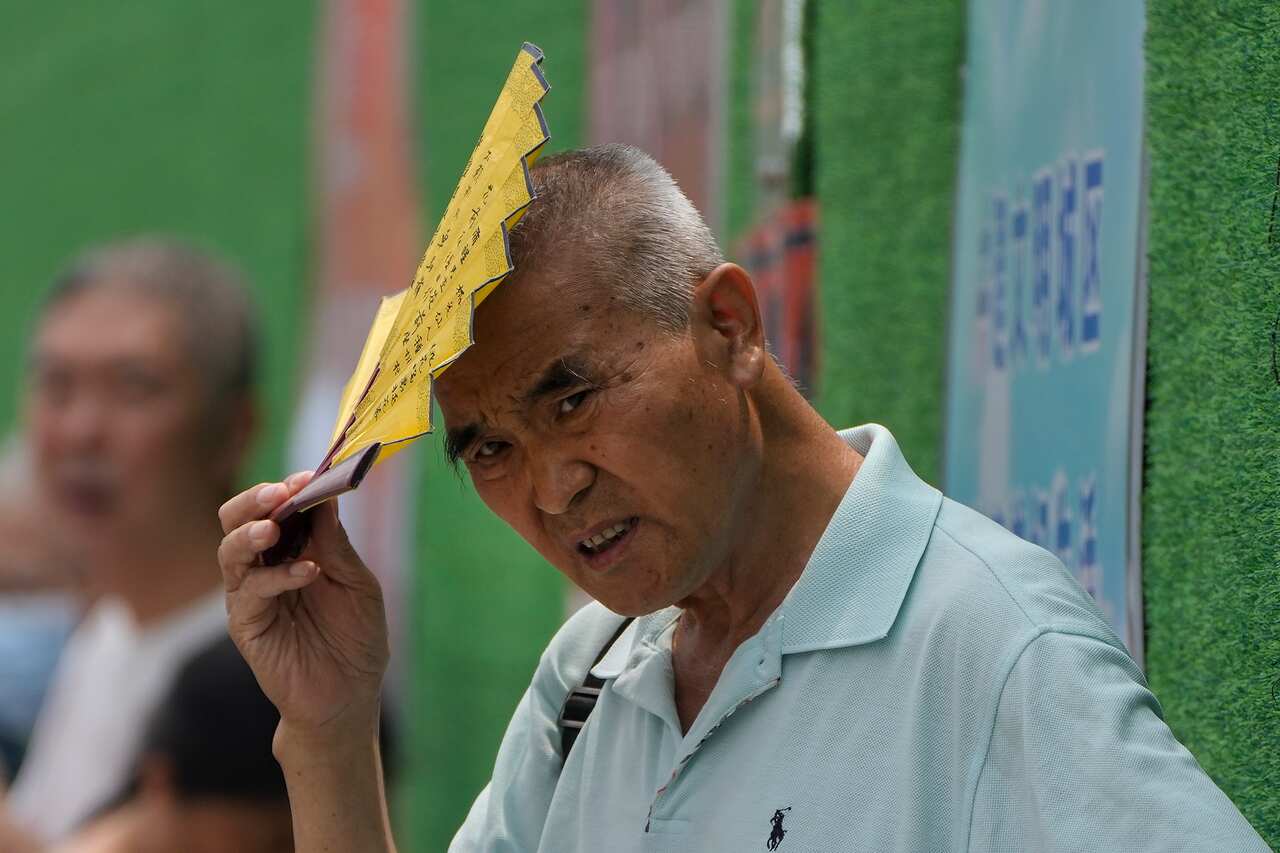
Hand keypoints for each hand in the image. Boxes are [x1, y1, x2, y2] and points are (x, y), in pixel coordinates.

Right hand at [217, 474, 389, 734]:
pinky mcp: (246, 625)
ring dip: (252, 532)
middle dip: (256, 501)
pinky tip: (306, 572)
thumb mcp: (357, 583)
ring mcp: (252, 595)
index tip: (311, 475)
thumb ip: (336, 543)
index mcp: (294, 549)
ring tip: (275, 526)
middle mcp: (265, 566)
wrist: (348, 697)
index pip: (276, 507)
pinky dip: (277, 576)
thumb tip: (324, 494)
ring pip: (230, 549)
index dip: (290, 488)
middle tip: (280, 493)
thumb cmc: (355, 639)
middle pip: (237, 519)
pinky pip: (249, 591)